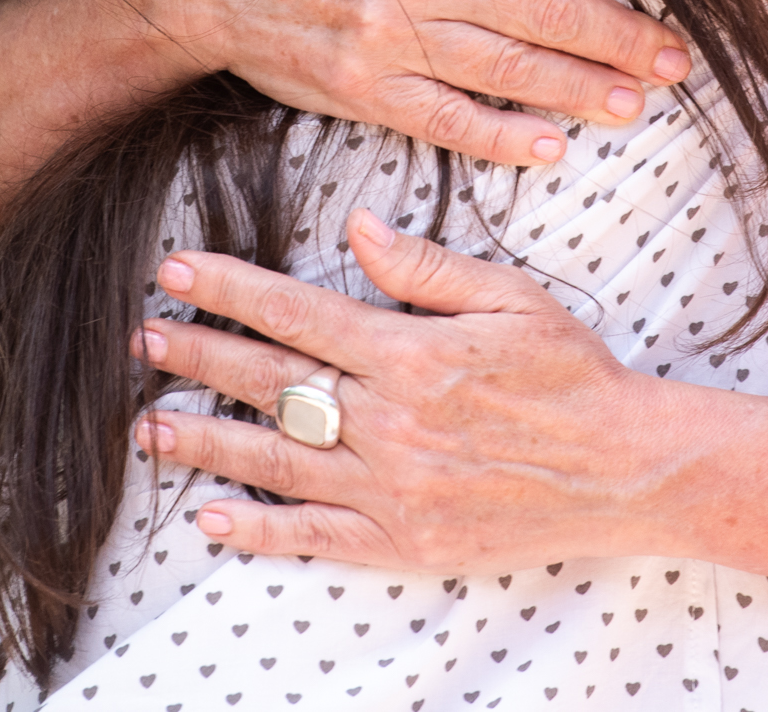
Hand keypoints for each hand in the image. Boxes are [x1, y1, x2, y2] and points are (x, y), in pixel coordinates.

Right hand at [89, 0, 707, 169]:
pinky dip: (499, 137)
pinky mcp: (366, 88)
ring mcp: (395, 35)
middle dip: (625, 34)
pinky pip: (445, 119)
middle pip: (550, 7)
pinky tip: (549, 147)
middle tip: (682, 58)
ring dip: (582, 89)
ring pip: (510, 68)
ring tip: (637, 103)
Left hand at [131, 207, 663, 566]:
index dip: (230, 289)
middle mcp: (389, 423)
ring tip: (149, 426)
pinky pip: (314, 537)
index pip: (298, 313)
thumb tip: (354, 225)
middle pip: (272, 383)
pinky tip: (210, 516)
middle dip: (200, 357)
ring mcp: (391, 489)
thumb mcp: (507, 296)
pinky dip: (257, 529)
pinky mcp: (402, 542)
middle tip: (143, 339)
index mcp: (410, 354)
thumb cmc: (569, 373)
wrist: (624, 470)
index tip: (177, 270)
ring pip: (276, 461)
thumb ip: (423, 265)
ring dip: (205, 441)